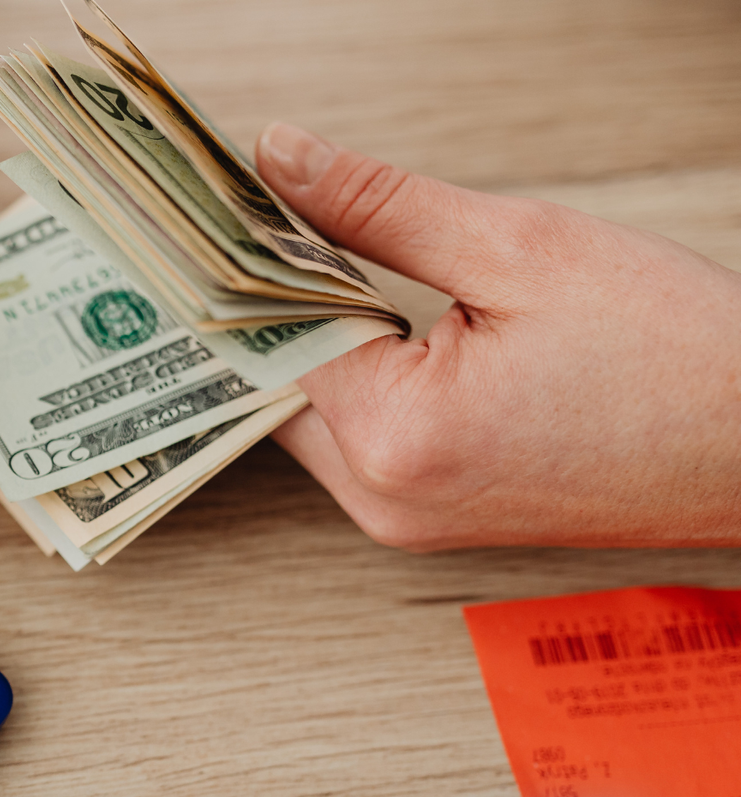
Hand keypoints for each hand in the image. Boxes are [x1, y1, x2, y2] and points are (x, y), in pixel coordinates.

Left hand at [255, 122, 740, 548]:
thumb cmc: (676, 353)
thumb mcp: (520, 248)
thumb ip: (379, 206)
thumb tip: (280, 160)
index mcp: (395, 439)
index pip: (270, 334)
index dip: (252, 258)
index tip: (236, 201)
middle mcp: (382, 500)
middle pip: (276, 381)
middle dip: (278, 298)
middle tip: (273, 216)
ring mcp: (403, 520)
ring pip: (311, 410)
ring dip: (319, 336)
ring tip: (335, 258)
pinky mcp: (428, 518)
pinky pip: (357, 438)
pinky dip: (359, 376)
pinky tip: (382, 319)